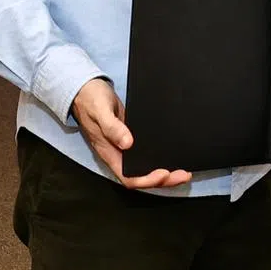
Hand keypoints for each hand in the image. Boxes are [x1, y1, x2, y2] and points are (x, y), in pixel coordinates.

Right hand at [70, 77, 192, 189]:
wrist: (86, 89)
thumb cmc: (90, 100)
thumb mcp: (100, 111)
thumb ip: (112, 128)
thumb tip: (128, 144)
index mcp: (109, 152)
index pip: (129, 177)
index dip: (147, 180)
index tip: (164, 173)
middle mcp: (118, 153)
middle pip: (141, 176)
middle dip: (163, 180)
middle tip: (184, 175)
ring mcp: (125, 147)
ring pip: (145, 167)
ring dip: (164, 172)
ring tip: (183, 171)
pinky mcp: (132, 137)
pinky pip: (147, 153)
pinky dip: (160, 157)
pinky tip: (172, 154)